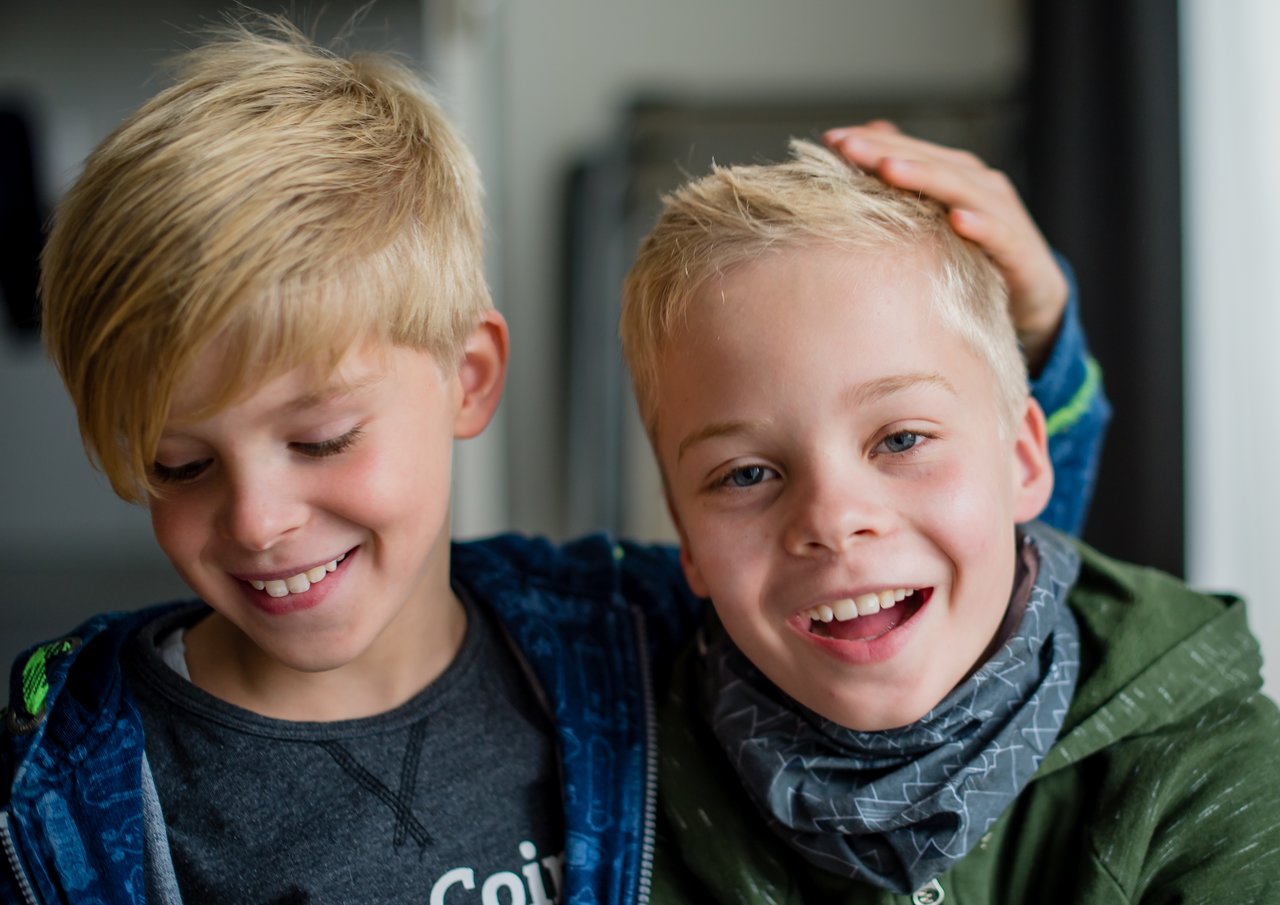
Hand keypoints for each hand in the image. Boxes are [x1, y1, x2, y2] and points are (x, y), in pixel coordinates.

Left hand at [824, 121, 1066, 371]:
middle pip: (930, 161)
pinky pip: (1000, 235)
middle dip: (887, 152)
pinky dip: (981, 225)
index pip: (909, 151)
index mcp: (955, 176)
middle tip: (845, 145)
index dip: (871, 143)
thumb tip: (857, 153)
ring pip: (962, 188)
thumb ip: (903, 190)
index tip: (828, 139)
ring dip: (926, 177)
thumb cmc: (973, 257)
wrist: (1030, 302)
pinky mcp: (1021, 251)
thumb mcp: (932, 224)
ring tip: (887, 170)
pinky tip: (958, 219)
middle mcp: (980, 186)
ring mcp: (1003, 214)